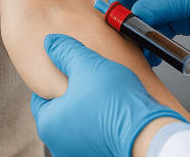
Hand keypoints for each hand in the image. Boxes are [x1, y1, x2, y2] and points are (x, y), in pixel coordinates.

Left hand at [30, 34, 186, 156]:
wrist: (149, 132)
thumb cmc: (117, 103)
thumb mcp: (87, 65)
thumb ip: (65, 51)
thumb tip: (52, 43)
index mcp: (49, 124)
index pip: (40, 96)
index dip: (56, 77)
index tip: (70, 70)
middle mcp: (60, 144)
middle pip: (61, 109)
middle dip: (74, 92)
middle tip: (90, 79)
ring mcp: (80, 152)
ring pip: (78, 121)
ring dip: (88, 107)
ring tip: (105, 92)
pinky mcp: (99, 154)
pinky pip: (94, 133)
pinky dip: (100, 122)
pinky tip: (113, 108)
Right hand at [109, 0, 189, 62]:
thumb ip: (168, 4)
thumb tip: (135, 14)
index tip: (115, 6)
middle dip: (129, 9)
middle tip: (120, 30)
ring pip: (149, 11)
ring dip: (141, 28)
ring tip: (136, 47)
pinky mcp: (187, 19)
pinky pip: (162, 28)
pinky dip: (154, 40)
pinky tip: (151, 54)